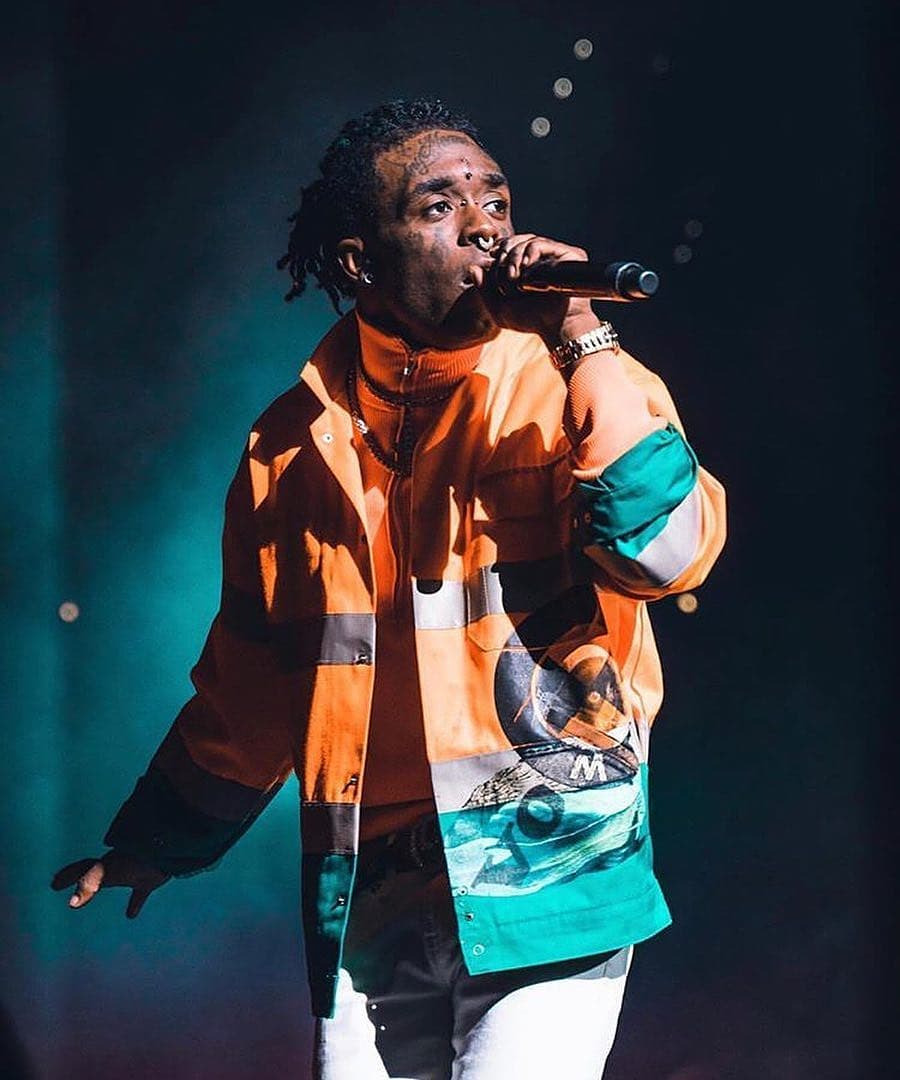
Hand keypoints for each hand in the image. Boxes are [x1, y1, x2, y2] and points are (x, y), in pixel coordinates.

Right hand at [51, 851, 170, 918]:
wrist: (170, 846)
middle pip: (92, 871)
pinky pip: (140, 893)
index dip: (67, 876)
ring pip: (114, 878)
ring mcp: (133, 870)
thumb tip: (72, 903)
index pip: (82, 869)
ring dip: (101, 885)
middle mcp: (117, 864)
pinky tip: (131, 914)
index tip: (53, 884)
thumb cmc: (137, 858)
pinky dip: (134, 903)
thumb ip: (89, 884)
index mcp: (106, 863)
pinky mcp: (150, 879)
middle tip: (60, 881)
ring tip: (92, 893)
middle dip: (77, 877)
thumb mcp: (109, 871)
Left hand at [466, 233, 600, 345]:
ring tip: (514, 278)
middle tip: (505, 276)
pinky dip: (529, 252)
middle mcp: (539, 258)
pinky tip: (526, 266)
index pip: (509, 246)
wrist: (555, 326)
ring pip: (527, 240)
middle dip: (504, 256)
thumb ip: (485, 290)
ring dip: (514, 257)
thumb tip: (473, 268)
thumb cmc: (531, 320)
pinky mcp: (565, 254)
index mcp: (525, 266)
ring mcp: (552, 255)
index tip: (491, 255)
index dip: (499, 247)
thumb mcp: (500, 309)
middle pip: (516, 241)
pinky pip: (541, 243)